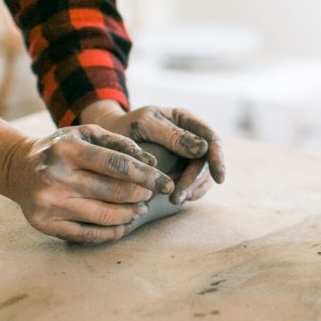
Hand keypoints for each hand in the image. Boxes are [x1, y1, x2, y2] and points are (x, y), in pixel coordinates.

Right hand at [3, 125, 173, 243]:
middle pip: (114, 193)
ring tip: (138, 208)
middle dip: (140, 195)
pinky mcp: (45, 224)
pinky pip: (88, 235)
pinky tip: (123, 224)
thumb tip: (151, 161)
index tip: (166, 183)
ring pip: (104, 216)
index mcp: (67, 150)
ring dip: (130, 214)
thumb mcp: (87, 134)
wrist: (16, 167)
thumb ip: (120, 143)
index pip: (117, 165)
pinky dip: (112, 232)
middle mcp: (55, 177)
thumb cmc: (61, 148)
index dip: (147, 176)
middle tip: (149, 194)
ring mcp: (48, 204)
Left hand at [82, 103, 225, 204]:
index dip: (217, 158)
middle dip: (196, 180)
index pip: (211, 138)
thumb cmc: (121, 128)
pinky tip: (175, 199)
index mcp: (185, 120)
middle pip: (207, 161)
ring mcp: (185, 156)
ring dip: (192, 190)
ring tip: (174, 200)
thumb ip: (173, 135)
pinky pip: (192, 185)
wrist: (102, 143)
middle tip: (178, 196)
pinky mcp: (178, 172)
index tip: (218, 179)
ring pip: (202, 176)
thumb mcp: (144, 125)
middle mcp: (190, 137)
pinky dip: (188, 193)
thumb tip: (204, 148)